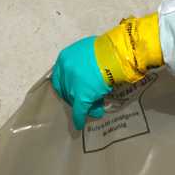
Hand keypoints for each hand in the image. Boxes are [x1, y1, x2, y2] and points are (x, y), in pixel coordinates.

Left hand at [52, 14, 162, 129]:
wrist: (116, 54)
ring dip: (82, 106)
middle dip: (75, 97)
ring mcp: (72, 84)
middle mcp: (65, 71)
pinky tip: (80, 124)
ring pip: (74, 99)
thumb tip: (87, 72)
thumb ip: (83, 61)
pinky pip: (79, 110)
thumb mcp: (88, 50)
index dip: (66, 85)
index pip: (59, 77)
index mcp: (65, 58)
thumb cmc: (105, 49)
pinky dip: (79, 118)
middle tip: (84, 101)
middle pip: (66, 89)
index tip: (73, 90)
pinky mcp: (81, 96)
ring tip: (93, 110)